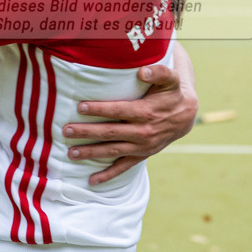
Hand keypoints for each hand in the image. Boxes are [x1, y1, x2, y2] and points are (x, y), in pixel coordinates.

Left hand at [63, 48, 197, 184]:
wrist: (185, 115)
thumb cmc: (171, 93)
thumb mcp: (170, 79)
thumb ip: (158, 72)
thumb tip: (142, 71)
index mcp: (146, 112)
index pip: (118, 110)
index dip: (99, 109)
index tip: (80, 107)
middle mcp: (143, 132)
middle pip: (110, 133)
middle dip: (87, 132)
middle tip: (66, 130)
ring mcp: (141, 146)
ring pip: (112, 151)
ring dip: (91, 152)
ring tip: (71, 153)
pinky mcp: (141, 155)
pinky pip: (123, 167)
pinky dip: (108, 175)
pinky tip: (91, 180)